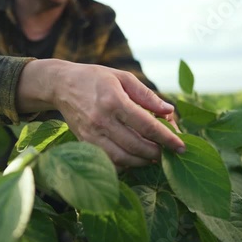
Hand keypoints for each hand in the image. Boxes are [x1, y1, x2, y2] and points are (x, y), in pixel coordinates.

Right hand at [17, 59, 184, 166]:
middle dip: (157, 152)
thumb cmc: (95, 78)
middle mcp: (102, 120)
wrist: (60, 85)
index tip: (181, 145)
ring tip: (153, 156)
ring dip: (142, 161)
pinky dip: (124, 164)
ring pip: (122, 158)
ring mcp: (91, 134)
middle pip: (136, 146)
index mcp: (114, 100)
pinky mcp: (84, 143)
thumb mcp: (122, 77)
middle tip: (169, 153)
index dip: (166, 137)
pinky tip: (134, 158)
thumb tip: (169, 111)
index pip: (146, 125)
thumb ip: (147, 95)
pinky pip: (108, 161)